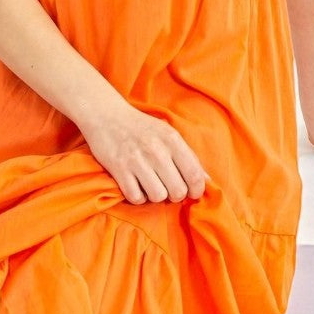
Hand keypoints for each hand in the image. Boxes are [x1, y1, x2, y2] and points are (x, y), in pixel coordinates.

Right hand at [83, 102, 208, 204]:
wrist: (106, 116)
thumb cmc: (141, 128)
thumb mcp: (168, 134)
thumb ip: (188, 157)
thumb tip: (207, 182)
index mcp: (172, 140)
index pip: (195, 175)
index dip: (197, 190)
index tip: (192, 193)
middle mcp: (156, 150)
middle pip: (178, 191)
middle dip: (175, 195)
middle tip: (168, 188)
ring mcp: (136, 160)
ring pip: (158, 196)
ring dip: (156, 196)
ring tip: (151, 185)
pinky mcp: (118, 169)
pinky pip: (136, 197)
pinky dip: (138, 197)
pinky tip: (136, 186)